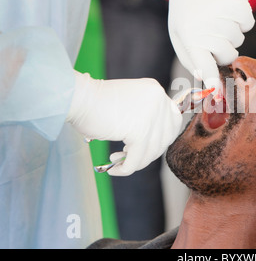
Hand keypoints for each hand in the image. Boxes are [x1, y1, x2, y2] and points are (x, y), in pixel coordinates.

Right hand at [66, 71, 182, 175]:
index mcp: (156, 91)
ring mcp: (151, 116)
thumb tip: (156, 143)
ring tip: (118, 159)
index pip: (173, 121)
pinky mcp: (140, 131)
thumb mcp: (131, 104)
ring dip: (135, 161)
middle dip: (148, 152)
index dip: (162, 138)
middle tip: (129, 155)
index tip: (146, 147)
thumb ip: (146, 116)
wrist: (77, 97)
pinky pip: (136, 159)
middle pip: (165, 138)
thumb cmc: (96, 102)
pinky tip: (114, 169)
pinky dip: (126, 168)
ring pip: (151, 151)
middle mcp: (158, 100)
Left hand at [167, 0, 254, 93]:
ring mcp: (223, 14)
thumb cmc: (187, 13)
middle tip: (211, 33)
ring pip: (239, 40)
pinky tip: (227, 10)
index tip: (217, 92)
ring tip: (216, 17)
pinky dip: (241, 19)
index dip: (212, 80)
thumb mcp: (181, 37)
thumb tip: (210, 80)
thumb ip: (193, 61)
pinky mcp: (238, 2)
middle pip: (228, 56)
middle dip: (223, 49)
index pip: (204, 65)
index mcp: (190, 38)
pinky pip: (248, 24)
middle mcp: (206, 26)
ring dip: (231, 32)